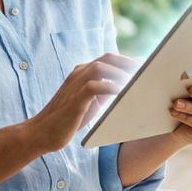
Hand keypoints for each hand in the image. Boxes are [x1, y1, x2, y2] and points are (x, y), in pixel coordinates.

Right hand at [25, 53, 139, 153]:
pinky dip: (112, 87)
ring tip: (139, 81)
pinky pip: (96, 85)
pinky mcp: (75, 97)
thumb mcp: (90, 102)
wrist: (43, 132)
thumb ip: (104, 92)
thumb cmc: (68, 119)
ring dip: (122, 73)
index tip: (146, 66)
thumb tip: (126, 88)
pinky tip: (124, 94)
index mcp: (82, 72)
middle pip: (108, 58)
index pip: (109, 59)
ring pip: (102, 67)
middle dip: (130, 62)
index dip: (128, 60)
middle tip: (148, 71)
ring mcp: (75, 83)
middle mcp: (78, 73)